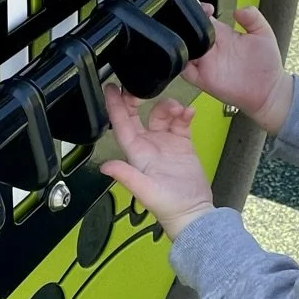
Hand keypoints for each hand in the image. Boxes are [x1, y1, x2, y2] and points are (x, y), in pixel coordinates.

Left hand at [99, 88, 215, 238]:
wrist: (193, 212)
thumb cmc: (169, 206)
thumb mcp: (145, 190)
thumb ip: (126, 176)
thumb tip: (105, 167)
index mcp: (136, 154)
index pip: (121, 125)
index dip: (114, 106)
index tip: (111, 88)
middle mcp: (148, 146)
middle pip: (137, 115)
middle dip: (137, 98)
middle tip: (142, 86)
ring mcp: (165, 143)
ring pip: (161, 114)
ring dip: (167, 106)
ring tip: (177, 108)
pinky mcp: (182, 144)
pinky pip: (180, 122)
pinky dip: (184, 114)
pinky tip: (189, 114)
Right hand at [181, 3, 292, 134]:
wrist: (269, 91)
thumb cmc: (267, 65)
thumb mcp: (264, 34)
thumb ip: (253, 17)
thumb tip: (238, 9)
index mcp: (224, 34)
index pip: (205, 18)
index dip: (200, 10)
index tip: (204, 7)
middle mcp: (213, 48)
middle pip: (191, 32)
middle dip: (186, 23)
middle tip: (190, 19)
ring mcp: (207, 64)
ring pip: (185, 49)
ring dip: (182, 42)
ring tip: (187, 36)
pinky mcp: (204, 79)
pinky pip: (185, 71)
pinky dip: (180, 64)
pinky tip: (185, 57)